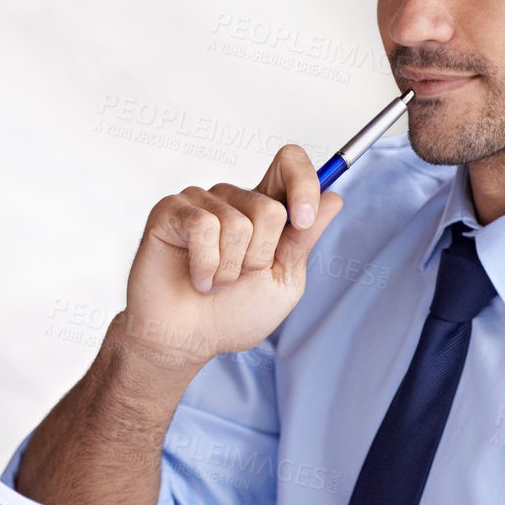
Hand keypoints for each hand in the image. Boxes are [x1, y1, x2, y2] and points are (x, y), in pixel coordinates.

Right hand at [114, 145, 343, 375]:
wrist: (187, 340)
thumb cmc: (231, 315)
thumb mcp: (282, 280)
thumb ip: (304, 240)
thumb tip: (333, 198)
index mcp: (264, 210)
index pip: (289, 163)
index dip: (304, 183)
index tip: (304, 221)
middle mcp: (233, 200)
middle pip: (270, 208)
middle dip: (261, 256)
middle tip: (241, 276)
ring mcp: (200, 201)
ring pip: (238, 223)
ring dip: (230, 268)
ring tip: (215, 281)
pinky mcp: (171, 211)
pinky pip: (203, 226)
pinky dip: (205, 264)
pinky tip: (197, 277)